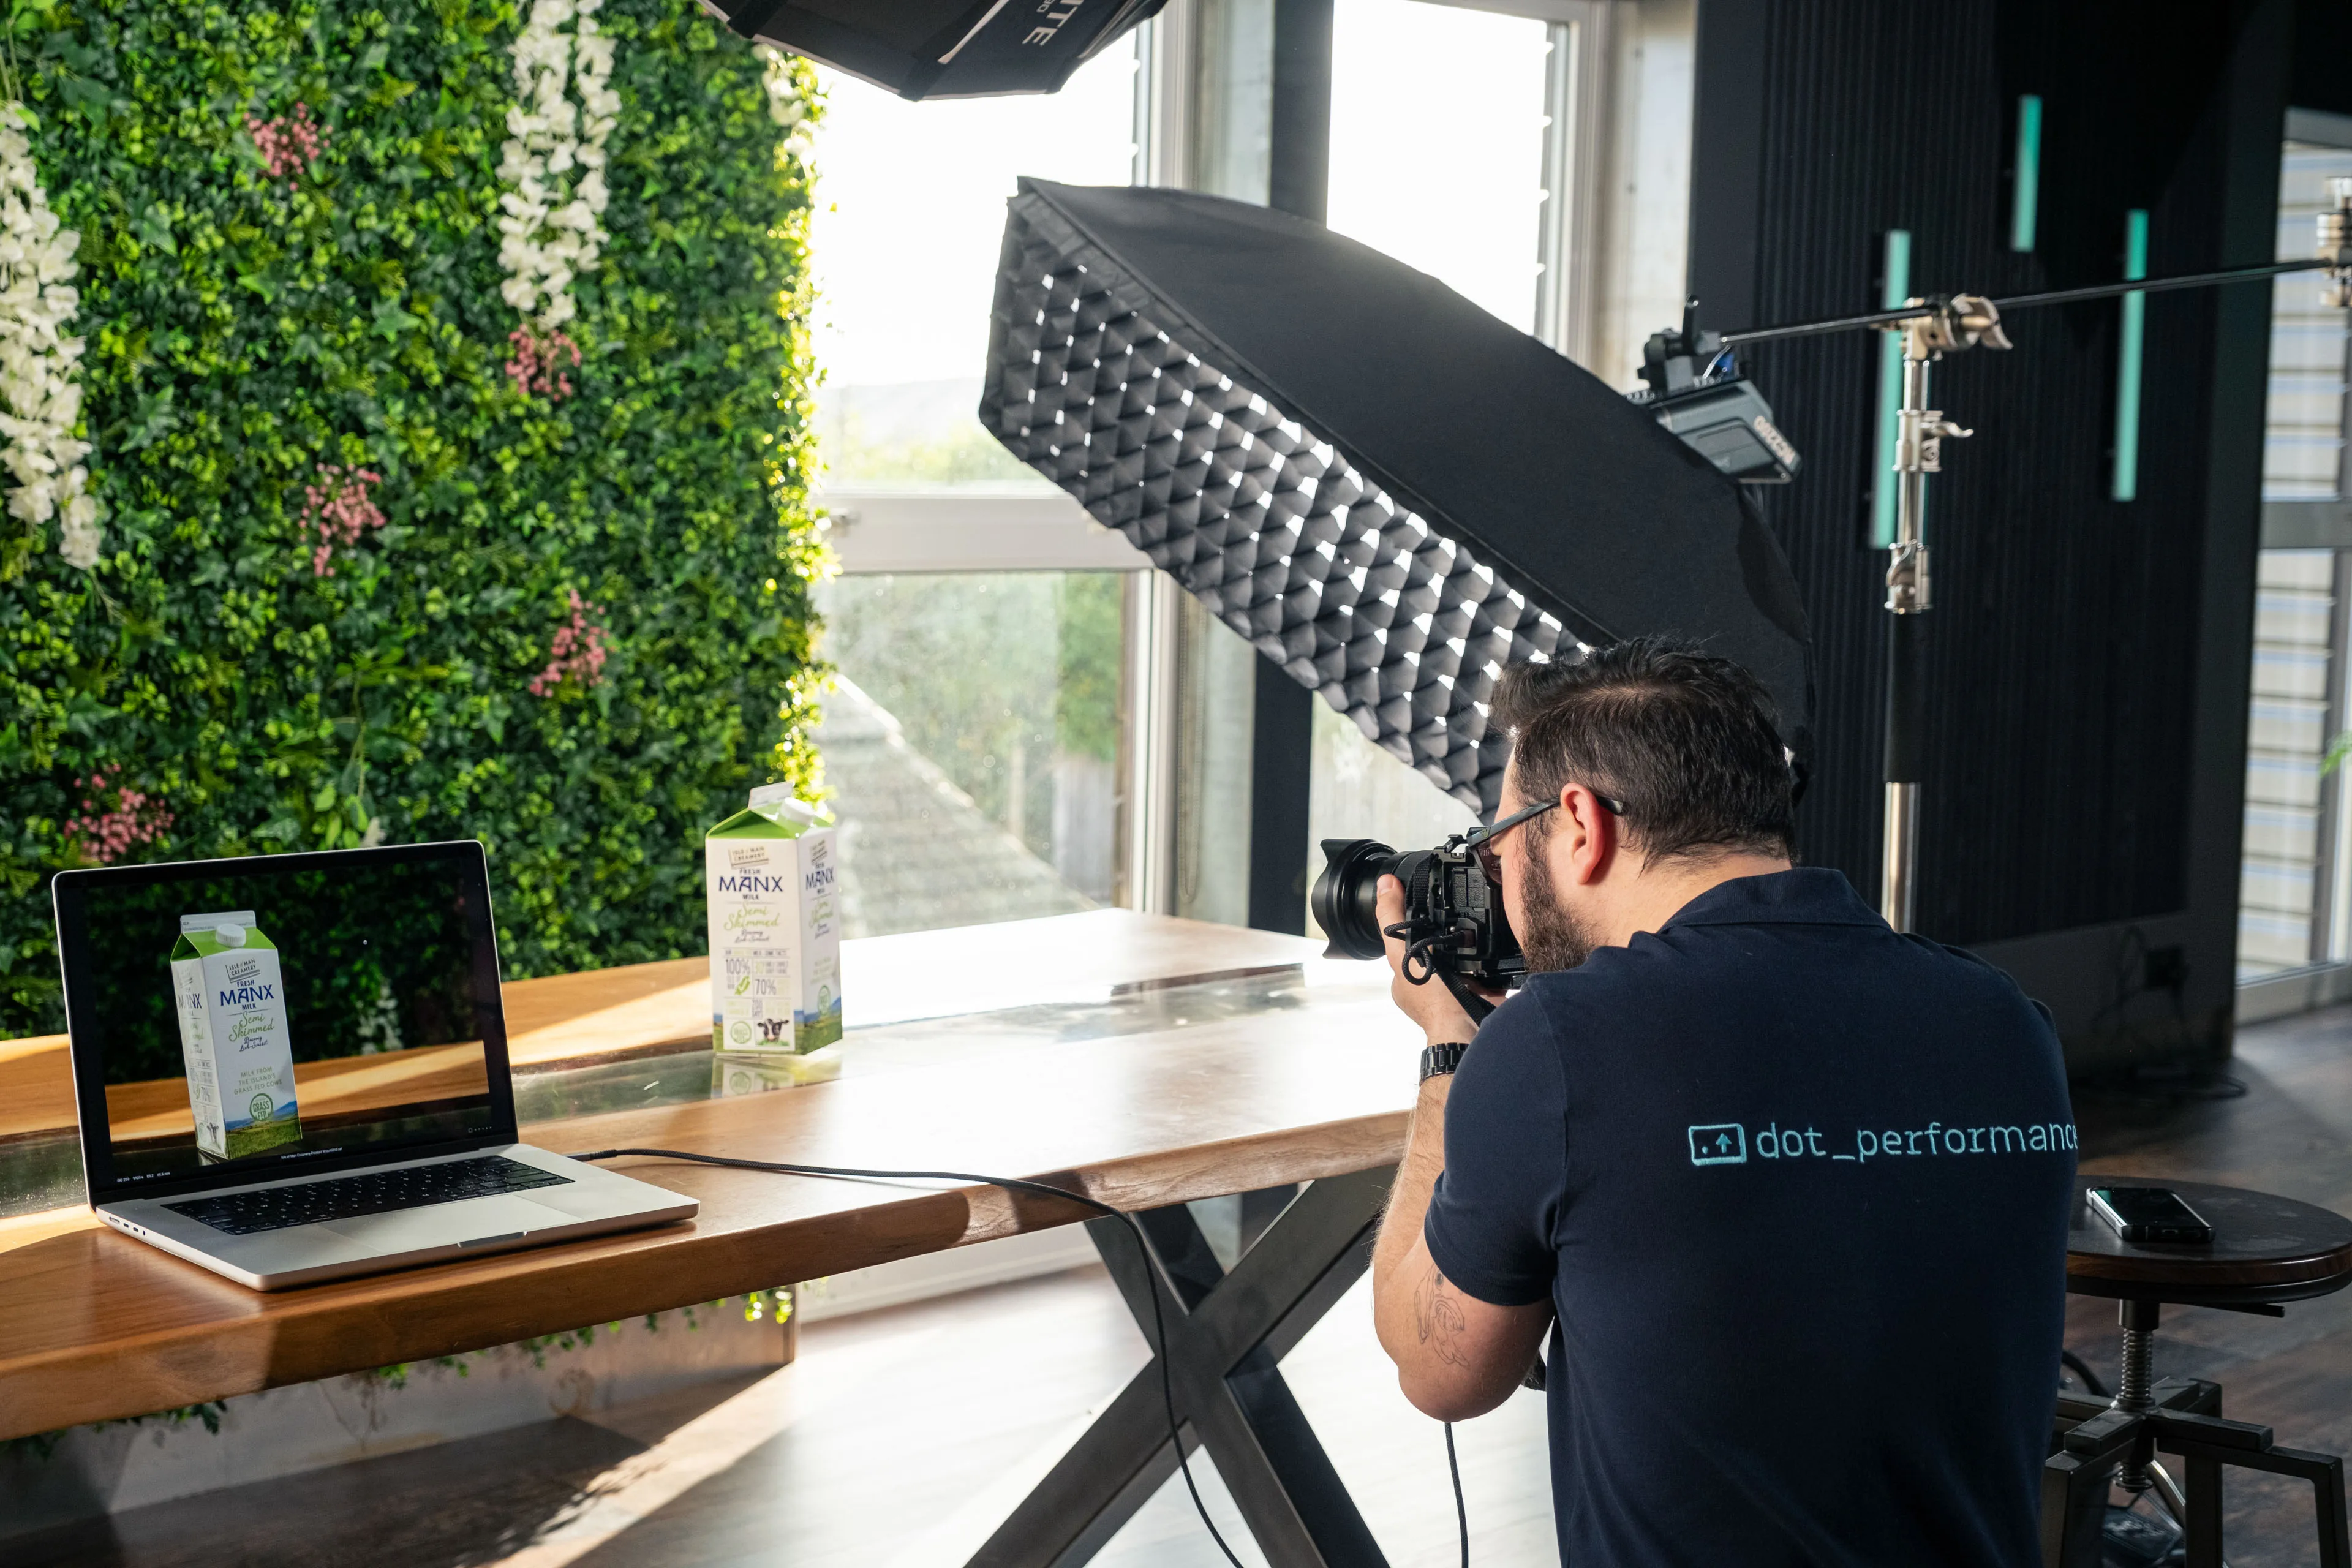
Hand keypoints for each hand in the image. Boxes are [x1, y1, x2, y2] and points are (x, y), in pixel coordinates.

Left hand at [1376, 875, 1496, 1045]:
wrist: (1471, 1026)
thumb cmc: (1434, 1000)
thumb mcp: (1403, 954)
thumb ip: (1392, 920)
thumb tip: (1384, 884)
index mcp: (1409, 976)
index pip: (1409, 941)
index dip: (1417, 921)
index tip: (1429, 898)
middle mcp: (1432, 982)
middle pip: (1438, 946)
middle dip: (1447, 930)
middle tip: (1460, 906)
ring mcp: (1459, 986)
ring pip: (1464, 953)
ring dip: (1472, 939)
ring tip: (1480, 917)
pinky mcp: (1484, 987)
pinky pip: (1489, 962)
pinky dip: (1492, 951)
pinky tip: (1496, 934)